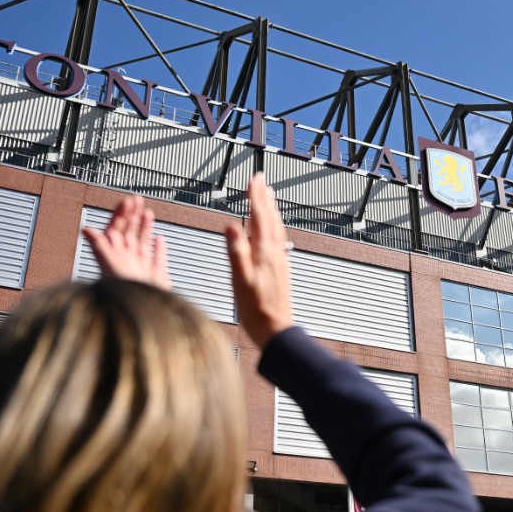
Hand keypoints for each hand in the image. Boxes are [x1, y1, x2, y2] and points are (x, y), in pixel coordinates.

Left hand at [83, 195, 170, 289]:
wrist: (142, 313)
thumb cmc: (123, 292)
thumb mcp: (109, 266)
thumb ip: (99, 246)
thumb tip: (86, 229)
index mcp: (115, 254)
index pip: (116, 228)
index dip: (121, 213)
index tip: (127, 200)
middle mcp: (127, 259)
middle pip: (129, 232)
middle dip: (133, 215)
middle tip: (137, 199)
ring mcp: (141, 267)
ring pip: (142, 242)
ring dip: (144, 227)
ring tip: (147, 213)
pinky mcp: (156, 276)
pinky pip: (157, 258)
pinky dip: (159, 248)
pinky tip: (159, 239)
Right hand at [226, 174, 293, 347]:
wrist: (276, 330)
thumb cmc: (256, 310)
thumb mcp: (240, 281)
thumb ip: (236, 252)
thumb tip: (231, 226)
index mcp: (264, 254)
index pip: (260, 218)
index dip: (255, 198)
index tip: (253, 180)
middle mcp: (275, 254)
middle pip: (271, 220)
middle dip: (264, 199)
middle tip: (261, 181)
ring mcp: (280, 261)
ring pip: (277, 229)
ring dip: (271, 211)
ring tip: (269, 197)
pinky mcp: (281, 270)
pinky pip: (278, 241)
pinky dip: (274, 228)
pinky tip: (273, 231)